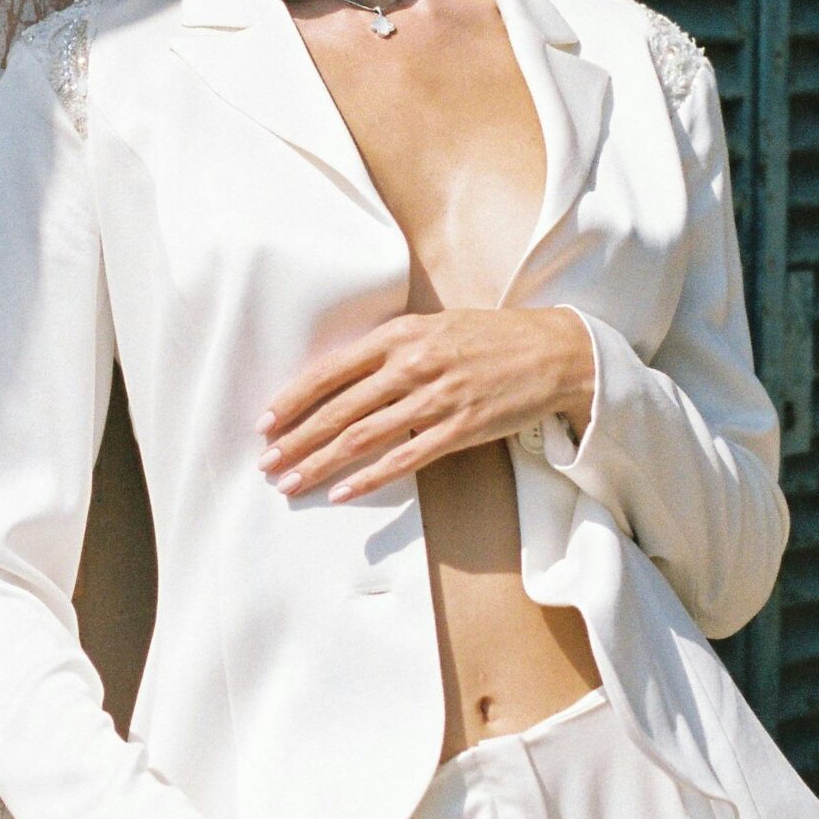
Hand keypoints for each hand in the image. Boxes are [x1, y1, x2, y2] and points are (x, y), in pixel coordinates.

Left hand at [256, 304, 595, 502]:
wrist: (553, 350)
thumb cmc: (489, 338)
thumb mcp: (433, 327)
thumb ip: (390, 349)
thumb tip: (341, 378)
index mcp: (400, 334)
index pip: (330, 370)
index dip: (293, 399)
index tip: (265, 423)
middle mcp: (412, 364)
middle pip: (338, 409)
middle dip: (296, 439)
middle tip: (266, 462)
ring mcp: (436, 398)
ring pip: (362, 437)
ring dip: (320, 463)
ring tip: (291, 482)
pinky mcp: (460, 429)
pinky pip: (404, 458)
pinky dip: (369, 478)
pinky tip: (342, 492)